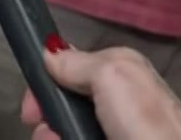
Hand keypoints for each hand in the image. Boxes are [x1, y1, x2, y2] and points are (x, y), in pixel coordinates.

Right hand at [22, 45, 180, 139]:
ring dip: (56, 135)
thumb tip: (50, 49)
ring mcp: (114, 127)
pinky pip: (79, 137)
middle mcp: (117, 98)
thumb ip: (76, 61)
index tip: (31, 109)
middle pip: (63, 104)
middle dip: (48, 120)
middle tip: (50, 133)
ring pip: (68, 128)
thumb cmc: (149, 124)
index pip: (65, 68)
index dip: (43, 87)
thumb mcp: (110, 75)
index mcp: (118, 70)